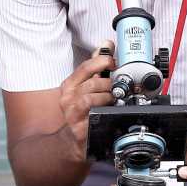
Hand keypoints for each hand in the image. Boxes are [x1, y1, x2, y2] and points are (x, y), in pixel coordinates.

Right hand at [57, 42, 114, 160]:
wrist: (72, 140)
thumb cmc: (80, 111)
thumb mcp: (85, 86)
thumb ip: (96, 66)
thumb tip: (106, 45)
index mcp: (69, 85)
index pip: (85, 67)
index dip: (102, 62)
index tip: (113, 62)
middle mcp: (68, 98)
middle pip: (92, 83)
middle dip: (110, 83)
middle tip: (118, 86)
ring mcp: (72, 114)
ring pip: (91, 98)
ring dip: (107, 97)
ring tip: (114, 99)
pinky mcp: (79, 128)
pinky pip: (93, 114)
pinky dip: (103, 110)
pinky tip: (109, 109)